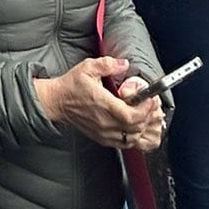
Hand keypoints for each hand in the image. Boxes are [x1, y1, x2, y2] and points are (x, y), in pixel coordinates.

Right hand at [33, 57, 163, 151]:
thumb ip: (108, 64)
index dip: (145, 109)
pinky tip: (136, 126)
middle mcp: (105, 122)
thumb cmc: (71, 86)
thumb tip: (124, 64)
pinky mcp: (102, 138)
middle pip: (135, 127)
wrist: (57, 102)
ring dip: (142, 128)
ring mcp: (104, 133)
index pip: (130, 115)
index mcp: (102, 104)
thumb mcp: (88, 67)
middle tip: (151, 105)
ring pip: (132, 138)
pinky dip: (135, 137)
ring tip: (145, 115)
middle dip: (147, 116)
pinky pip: (125, 144)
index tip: (149, 99)